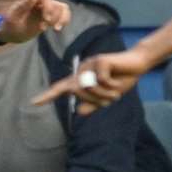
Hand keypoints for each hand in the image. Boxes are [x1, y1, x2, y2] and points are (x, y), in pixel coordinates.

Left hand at [0, 0, 70, 44]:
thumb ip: (21, 7)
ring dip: (60, 18)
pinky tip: (58, 29)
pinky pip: (63, 14)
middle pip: (54, 3)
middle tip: (43, 28)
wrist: (11, 34)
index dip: (48, 7)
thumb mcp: (12, 18)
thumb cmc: (10, 25)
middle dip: (53, 15)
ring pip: (61, 7)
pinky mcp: (50, 16)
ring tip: (55, 29)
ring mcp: (45, 8)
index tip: (46, 20)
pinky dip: (64, 20)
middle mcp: (39, 1)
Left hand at [33, 46, 152, 113]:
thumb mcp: (107, 96)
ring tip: (116, 89)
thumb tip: (79, 111)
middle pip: (79, 93)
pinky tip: (118, 81)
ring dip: (105, 94)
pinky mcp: (100, 60)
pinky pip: (101, 81)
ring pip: (89, 88)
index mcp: (82, 79)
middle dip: (96, 100)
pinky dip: (111, 85)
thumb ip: (94, 104)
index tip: (34, 102)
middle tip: (112, 97)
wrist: (137, 65)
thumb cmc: (121, 79)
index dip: (48, 95)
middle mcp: (82, 70)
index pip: (61, 88)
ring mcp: (90, 64)